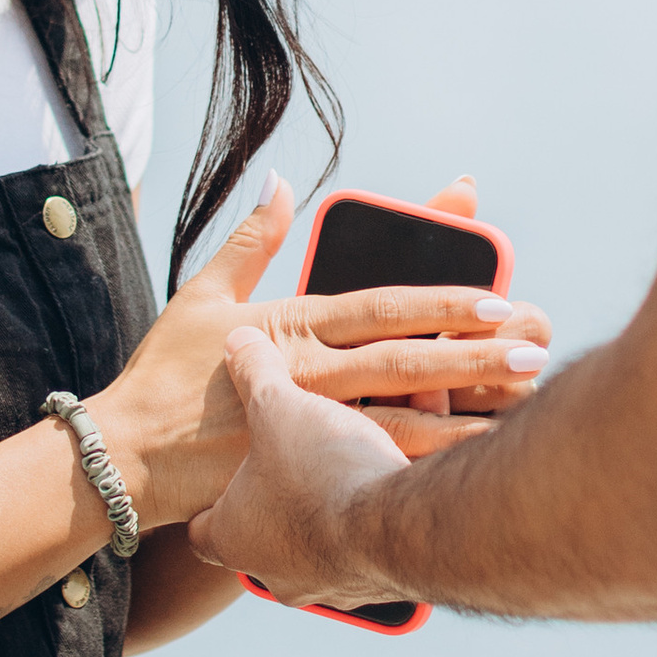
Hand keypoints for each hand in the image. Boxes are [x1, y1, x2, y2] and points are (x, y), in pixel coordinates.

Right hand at [92, 178, 549, 526]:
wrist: (124, 459)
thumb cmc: (163, 375)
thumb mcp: (200, 295)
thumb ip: (250, 240)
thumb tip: (279, 182)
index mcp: (288, 327)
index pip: (380, 309)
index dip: (440, 303)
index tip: (495, 298)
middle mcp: (305, 377)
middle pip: (404, 363)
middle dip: (473, 356)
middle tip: (533, 348)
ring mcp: (305, 430)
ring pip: (399, 420)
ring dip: (464, 412)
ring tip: (518, 407)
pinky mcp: (298, 475)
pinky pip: (371, 470)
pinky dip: (422, 465)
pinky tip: (469, 468)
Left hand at [187, 326, 420, 607]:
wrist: (401, 524)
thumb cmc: (321, 468)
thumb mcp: (276, 404)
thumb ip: (254, 371)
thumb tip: (239, 340)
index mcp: (233, 538)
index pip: (201, 527)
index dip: (210, 495)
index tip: (224, 471)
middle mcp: (276, 574)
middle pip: (267, 533)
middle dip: (284, 494)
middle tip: (297, 458)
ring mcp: (328, 585)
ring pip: (324, 540)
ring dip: (336, 503)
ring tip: (355, 458)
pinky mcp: (376, 585)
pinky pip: (371, 545)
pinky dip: (377, 512)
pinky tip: (395, 472)